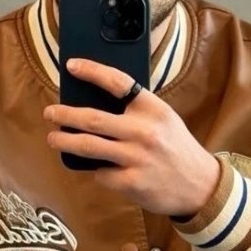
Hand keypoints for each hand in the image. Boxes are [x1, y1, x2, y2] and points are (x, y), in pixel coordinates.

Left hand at [43, 59, 220, 215]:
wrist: (200, 185)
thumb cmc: (176, 148)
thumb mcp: (164, 119)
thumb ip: (136, 110)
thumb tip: (95, 102)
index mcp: (152, 108)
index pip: (118, 82)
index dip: (92, 70)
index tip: (71, 66)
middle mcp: (143, 131)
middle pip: (92, 118)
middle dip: (64, 115)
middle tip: (50, 113)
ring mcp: (136, 157)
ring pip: (89, 146)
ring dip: (64, 142)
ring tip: (53, 139)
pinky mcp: (131, 182)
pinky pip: (101, 173)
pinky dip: (95, 170)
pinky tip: (95, 168)